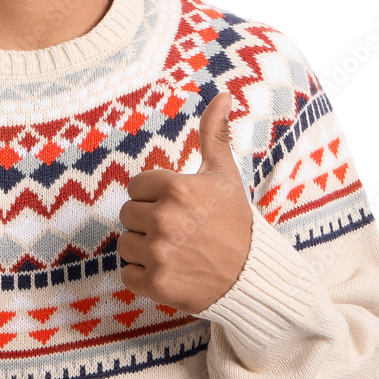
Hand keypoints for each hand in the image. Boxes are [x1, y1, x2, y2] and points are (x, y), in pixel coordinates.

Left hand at [117, 91, 253, 313]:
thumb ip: (214, 134)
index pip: (135, 187)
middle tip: (178, 231)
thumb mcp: (225, 175)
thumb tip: (224, 95)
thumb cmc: (235, 222)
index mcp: (177, 188)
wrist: (253, 276)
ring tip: (175, 251)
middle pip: (127, 214)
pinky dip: (144, 277)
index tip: (178, 208)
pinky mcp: (156, 284)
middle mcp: (165, 218)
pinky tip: (171, 271)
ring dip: (144, 250)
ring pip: (125, 244)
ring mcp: (159, 253)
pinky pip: (127, 274)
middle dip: (147, 222)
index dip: (154, 197)